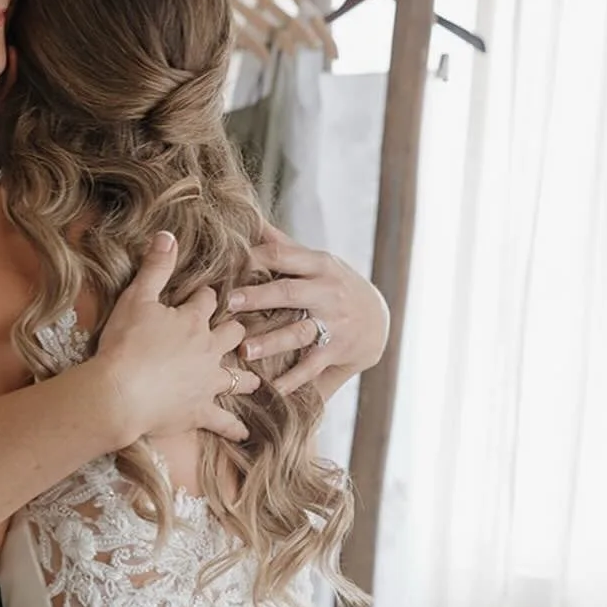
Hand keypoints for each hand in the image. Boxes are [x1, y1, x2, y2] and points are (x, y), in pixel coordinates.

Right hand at [96, 232, 259, 444]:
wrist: (121, 392)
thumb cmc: (126, 343)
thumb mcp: (136, 298)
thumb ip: (155, 267)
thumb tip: (168, 234)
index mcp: (193, 320)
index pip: (207, 300)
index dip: (205, 295)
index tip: (206, 294)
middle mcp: (208, 350)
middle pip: (232, 335)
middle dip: (236, 330)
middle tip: (240, 330)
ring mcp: (207, 382)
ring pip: (237, 377)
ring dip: (246, 377)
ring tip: (256, 379)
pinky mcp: (200, 411)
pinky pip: (223, 421)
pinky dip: (234, 427)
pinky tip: (245, 433)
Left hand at [231, 223, 388, 397]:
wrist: (378, 319)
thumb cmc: (334, 285)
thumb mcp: (316, 261)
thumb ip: (283, 244)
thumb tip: (250, 218)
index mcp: (318, 264)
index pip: (283, 255)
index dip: (255, 258)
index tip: (227, 263)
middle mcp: (327, 291)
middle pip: (289, 292)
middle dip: (259, 297)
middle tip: (231, 302)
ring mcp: (334, 322)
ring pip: (300, 332)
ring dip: (271, 342)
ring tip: (245, 350)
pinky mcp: (337, 350)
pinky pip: (312, 366)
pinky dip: (293, 379)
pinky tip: (273, 388)